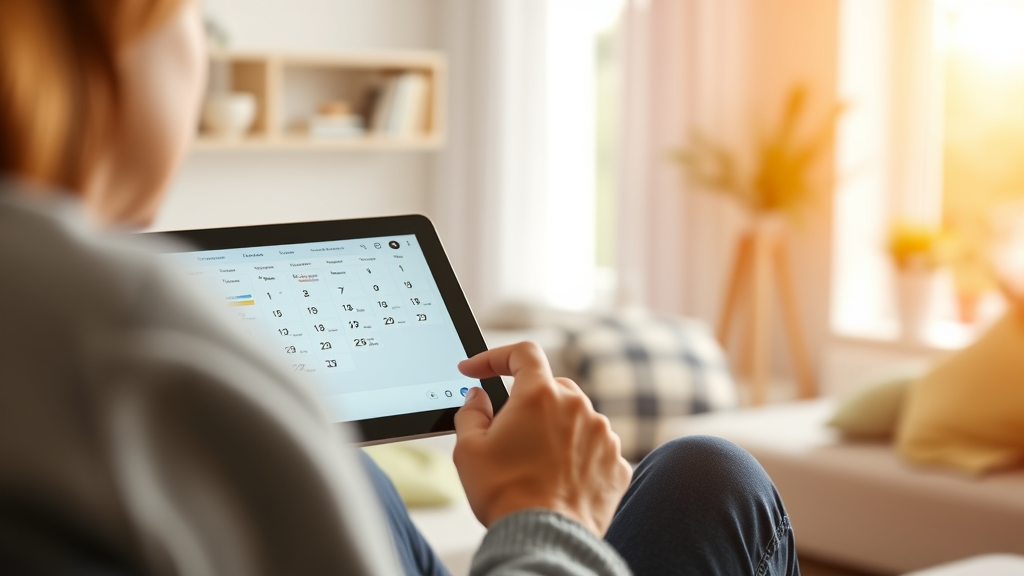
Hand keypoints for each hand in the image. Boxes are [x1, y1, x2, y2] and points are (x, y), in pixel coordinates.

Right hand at [453, 342, 632, 536]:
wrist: (545, 539)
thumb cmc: (504, 493)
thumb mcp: (469, 450)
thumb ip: (470, 412)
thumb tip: (478, 398)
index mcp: (539, 394)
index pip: (522, 353)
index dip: (496, 356)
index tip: (476, 371)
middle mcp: (577, 406)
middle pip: (551, 385)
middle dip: (527, 399)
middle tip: (507, 428)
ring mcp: (603, 434)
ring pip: (575, 416)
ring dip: (555, 428)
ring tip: (535, 462)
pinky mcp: (617, 462)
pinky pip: (594, 446)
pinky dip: (576, 454)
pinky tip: (558, 478)